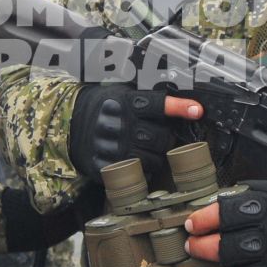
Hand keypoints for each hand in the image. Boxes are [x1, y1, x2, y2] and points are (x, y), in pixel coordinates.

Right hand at [68, 83, 201, 179]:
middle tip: (160, 137)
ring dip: (158, 157)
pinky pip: (136, 173)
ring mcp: (112, 148)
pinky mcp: (104, 166)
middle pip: (160, 138)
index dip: (180, 107)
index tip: (198, 110)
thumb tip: (181, 101)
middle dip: (166, 139)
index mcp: (125, 103)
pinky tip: (137, 161)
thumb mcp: (120, 92)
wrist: (68, 122)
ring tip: (148, 150)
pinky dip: (142, 170)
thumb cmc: (103, 107)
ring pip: (153, 160)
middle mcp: (120, 125)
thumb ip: (145, 97)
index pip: (158, 104)